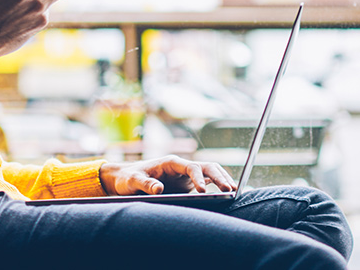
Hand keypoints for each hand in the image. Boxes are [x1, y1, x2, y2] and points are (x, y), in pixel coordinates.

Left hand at [99, 156, 236, 195]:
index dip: (198, 177)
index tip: (202, 190)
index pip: (190, 167)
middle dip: (219, 176)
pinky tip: (227, 196)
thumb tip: (158, 190)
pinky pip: (207, 183)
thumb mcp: (132, 181)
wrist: (125, 178)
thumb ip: (144, 184)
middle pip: (206, 167)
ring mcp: (186, 175)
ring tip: (234, 192)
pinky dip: (217, 187)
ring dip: (222, 179)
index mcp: (170, 163)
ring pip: (210, 173)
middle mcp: (181, 167)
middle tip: (230, 189)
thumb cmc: (128, 178)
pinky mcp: (187, 185)